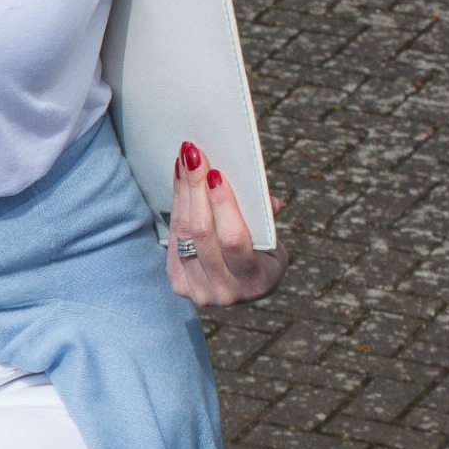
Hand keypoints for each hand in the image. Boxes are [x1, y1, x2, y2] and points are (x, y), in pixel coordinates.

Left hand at [167, 141, 283, 306]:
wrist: (241, 288)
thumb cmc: (263, 257)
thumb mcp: (274, 244)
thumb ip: (267, 221)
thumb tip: (267, 200)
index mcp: (255, 281)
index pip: (234, 240)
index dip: (223, 206)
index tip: (216, 174)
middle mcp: (224, 292)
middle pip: (202, 233)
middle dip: (196, 189)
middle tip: (193, 156)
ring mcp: (197, 291)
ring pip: (183, 233)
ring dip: (183, 193)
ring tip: (185, 162)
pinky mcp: (178, 283)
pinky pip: (174, 238)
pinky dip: (177, 206)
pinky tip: (180, 182)